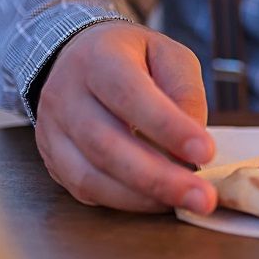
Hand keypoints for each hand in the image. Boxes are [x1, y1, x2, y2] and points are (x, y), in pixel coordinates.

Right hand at [35, 21, 217, 214]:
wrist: (79, 59)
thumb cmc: (132, 59)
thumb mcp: (168, 56)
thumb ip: (185, 92)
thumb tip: (194, 145)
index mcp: (96, 59)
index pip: (129, 95)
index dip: (167, 127)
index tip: (205, 152)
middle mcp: (65, 95)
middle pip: (106, 144)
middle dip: (159, 178)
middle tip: (203, 198)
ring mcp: (52, 131)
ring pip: (91, 176)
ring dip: (144, 197)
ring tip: (188, 203)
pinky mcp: (53, 160)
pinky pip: (86, 191)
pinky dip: (127, 202)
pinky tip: (159, 201)